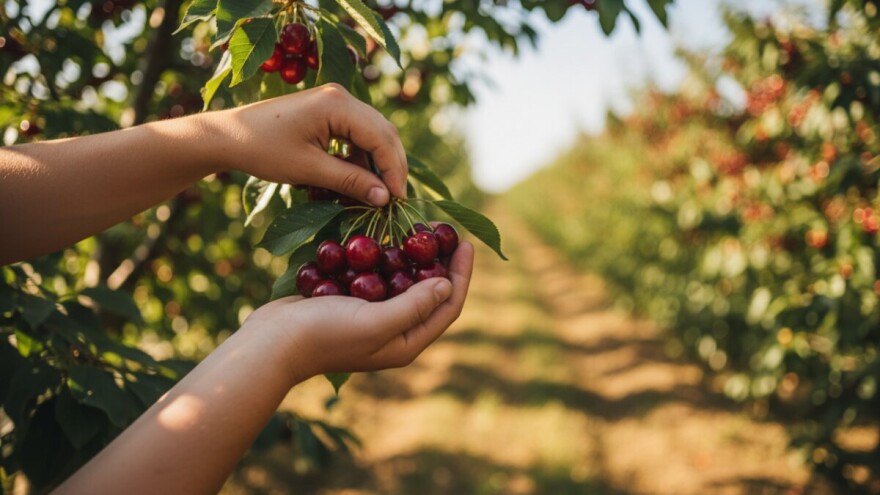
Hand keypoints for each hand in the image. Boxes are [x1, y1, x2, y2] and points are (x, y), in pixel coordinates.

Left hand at [204, 83, 406, 206]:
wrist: (228, 136)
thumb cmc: (264, 151)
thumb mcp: (309, 170)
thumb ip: (351, 181)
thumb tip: (385, 198)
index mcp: (338, 104)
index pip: (382, 138)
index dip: (394, 170)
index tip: (398, 201)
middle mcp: (341, 97)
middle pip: (383, 132)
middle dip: (391, 166)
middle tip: (395, 199)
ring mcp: (335, 102)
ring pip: (372, 134)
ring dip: (377, 163)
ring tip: (378, 193)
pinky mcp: (327, 111)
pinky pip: (356, 134)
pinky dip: (361, 158)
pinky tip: (358, 180)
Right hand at [244, 241, 474, 382]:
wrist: (272, 341)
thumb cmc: (325, 335)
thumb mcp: (376, 322)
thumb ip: (414, 305)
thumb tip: (446, 284)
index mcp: (405, 342)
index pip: (447, 306)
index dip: (461, 275)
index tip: (466, 242)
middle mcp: (393, 331)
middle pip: (428, 292)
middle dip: (439, 260)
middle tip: (443, 229)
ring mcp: (370, 316)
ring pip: (401, 280)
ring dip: (411, 256)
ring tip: (417, 228)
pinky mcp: (349, 302)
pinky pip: (375, 276)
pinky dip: (381, 256)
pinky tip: (382, 235)